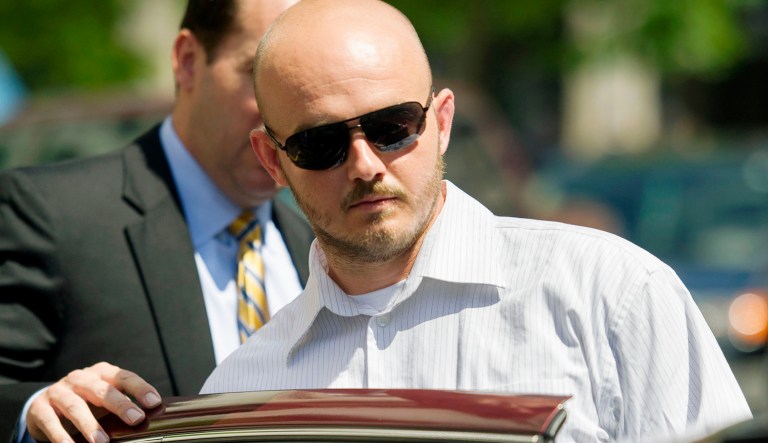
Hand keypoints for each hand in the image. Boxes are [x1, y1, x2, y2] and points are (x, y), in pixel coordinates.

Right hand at [26, 362, 161, 442]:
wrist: (46, 403)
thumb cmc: (87, 401)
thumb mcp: (106, 397)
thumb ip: (126, 402)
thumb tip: (152, 416)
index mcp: (102, 372)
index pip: (124, 377)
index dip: (140, 388)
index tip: (154, 402)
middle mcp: (80, 378)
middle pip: (101, 390)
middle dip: (120, 404)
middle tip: (136, 419)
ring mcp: (59, 391)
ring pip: (75, 406)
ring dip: (90, 425)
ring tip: (102, 442)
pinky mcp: (40, 407)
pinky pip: (50, 421)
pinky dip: (60, 435)